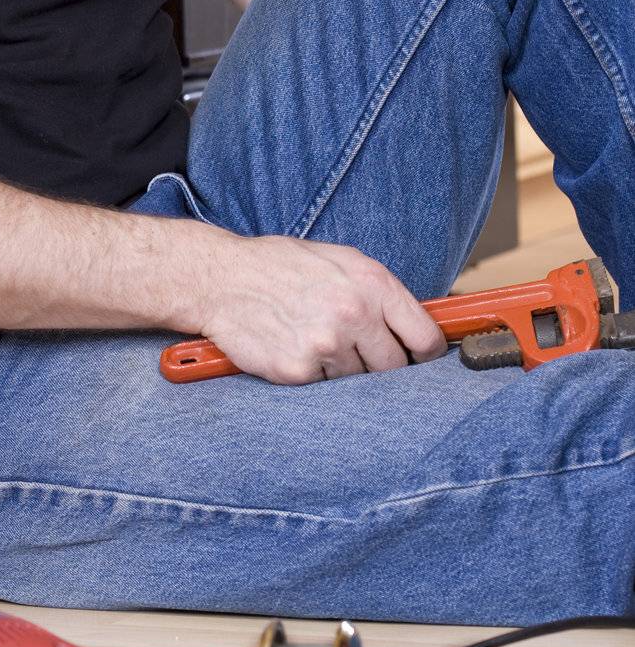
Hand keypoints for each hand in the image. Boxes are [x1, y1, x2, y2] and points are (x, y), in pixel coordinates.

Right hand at [199, 232, 445, 383]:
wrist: (220, 278)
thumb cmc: (279, 265)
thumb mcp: (338, 259)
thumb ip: (378, 289)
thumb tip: (415, 324)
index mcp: (370, 283)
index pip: (424, 336)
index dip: (425, 354)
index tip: (418, 359)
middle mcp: (353, 314)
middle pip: (394, 368)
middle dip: (380, 364)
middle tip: (354, 349)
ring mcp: (326, 345)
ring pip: (357, 380)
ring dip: (341, 368)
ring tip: (314, 338)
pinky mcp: (298, 370)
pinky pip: (323, 387)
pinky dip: (312, 374)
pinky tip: (294, 348)